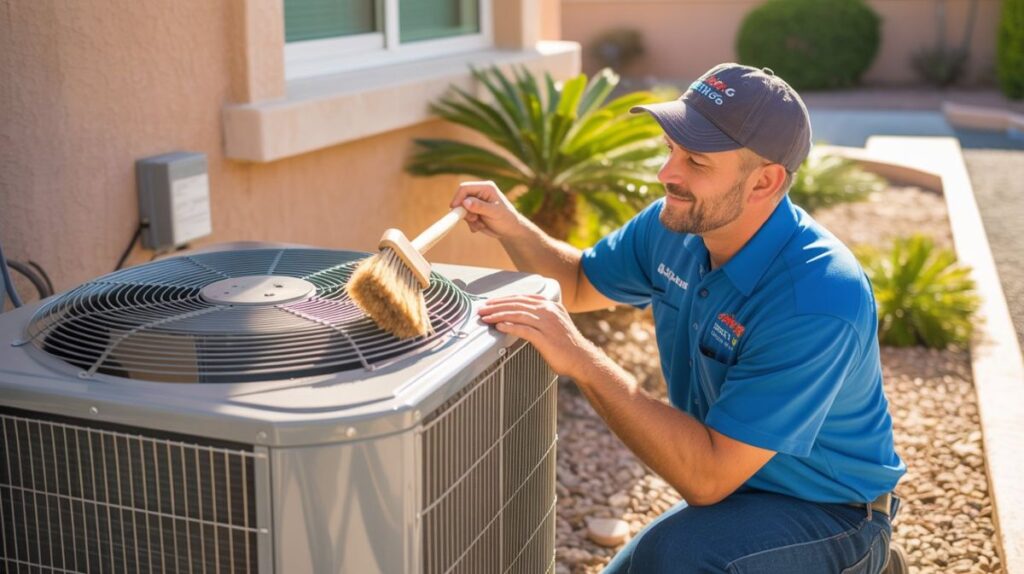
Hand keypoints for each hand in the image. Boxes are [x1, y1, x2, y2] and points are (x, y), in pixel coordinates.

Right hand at [450, 181, 526, 239]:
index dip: (458, 198)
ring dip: (469, 220)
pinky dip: (471, 224)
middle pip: (461, 199)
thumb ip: (480, 207)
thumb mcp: (494, 213)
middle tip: (474, 220)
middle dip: (465, 212)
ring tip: (481, 225)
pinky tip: (481, 226)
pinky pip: (465, 217)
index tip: (455, 209)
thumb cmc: (506, 219)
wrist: (510, 230)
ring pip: (462, 210)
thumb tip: (465, 202)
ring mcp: (476, 202)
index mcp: (485, 188)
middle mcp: (479, 193)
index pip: (465, 188)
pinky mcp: (474, 211)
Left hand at [478, 294, 601, 379]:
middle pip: (517, 304)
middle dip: (497, 306)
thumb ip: (540, 318)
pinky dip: (509, 327)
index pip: (523, 298)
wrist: (582, 360)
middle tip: (482, 309)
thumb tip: (520, 318)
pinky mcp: (545, 338)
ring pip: (518, 314)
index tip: (491, 302)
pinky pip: (523, 329)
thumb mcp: (555, 324)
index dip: (504, 299)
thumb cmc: (567, 346)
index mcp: (551, 305)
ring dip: (499, 315)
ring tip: (486, 318)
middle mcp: (549, 311)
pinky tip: (499, 327)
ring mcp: (547, 324)